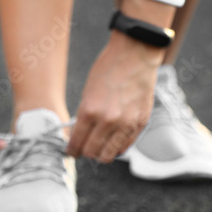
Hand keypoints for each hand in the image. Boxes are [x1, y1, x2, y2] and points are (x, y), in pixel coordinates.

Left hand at [67, 30, 162, 161]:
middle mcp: (108, 120)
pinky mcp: (140, 123)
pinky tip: (112, 141)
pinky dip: (117, 147)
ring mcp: (126, 123)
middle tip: (84, 147)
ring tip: (98, 145)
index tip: (71, 151)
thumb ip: (84, 116)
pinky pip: (125, 146)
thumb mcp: (87, 92)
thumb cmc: (108, 69)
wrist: (135, 56)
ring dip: (101, 153)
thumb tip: (80, 136)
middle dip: (85, 151)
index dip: (71, 150)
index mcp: (90, 110)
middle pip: (92, 152)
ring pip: (109, 155)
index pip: (76, 142)